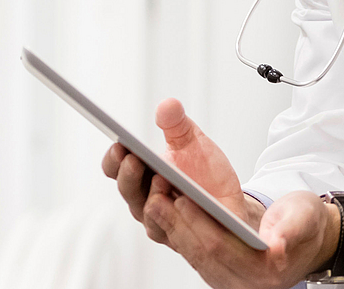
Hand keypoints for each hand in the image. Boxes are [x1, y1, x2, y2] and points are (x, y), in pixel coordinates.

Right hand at [101, 99, 262, 244]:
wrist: (230, 200)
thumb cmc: (205, 171)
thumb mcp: (193, 142)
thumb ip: (178, 124)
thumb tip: (168, 105)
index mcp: (140, 175)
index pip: (114, 168)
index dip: (113, 158)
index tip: (119, 144)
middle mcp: (143, 201)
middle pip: (127, 190)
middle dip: (129, 174)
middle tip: (134, 159)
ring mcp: (161, 222)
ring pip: (148, 214)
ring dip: (152, 198)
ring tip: (160, 180)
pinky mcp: (182, 238)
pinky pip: (174, 232)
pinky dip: (176, 218)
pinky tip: (183, 203)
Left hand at [148, 188, 337, 288]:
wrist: (310, 239)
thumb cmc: (307, 224)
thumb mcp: (305, 217)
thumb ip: (291, 229)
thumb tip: (277, 244)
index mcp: (267, 271)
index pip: (222, 247)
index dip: (200, 224)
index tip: (183, 200)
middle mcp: (245, 284)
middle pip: (201, 253)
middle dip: (177, 224)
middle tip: (157, 197)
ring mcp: (230, 282)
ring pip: (193, 255)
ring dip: (172, 228)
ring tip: (155, 201)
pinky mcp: (220, 275)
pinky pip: (194, 256)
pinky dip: (179, 233)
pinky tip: (166, 213)